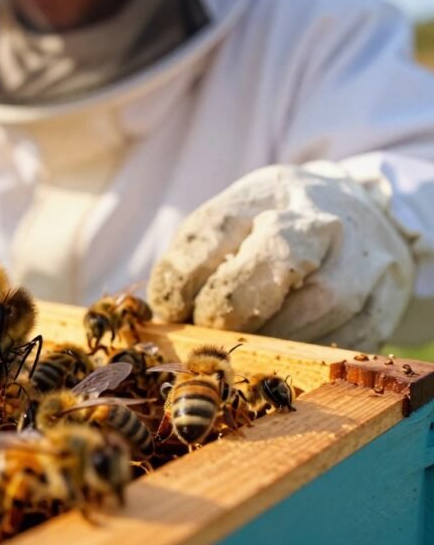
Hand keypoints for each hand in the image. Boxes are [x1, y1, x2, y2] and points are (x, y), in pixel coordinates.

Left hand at [148, 163, 414, 351]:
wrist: (365, 211)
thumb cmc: (276, 222)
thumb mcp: (235, 218)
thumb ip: (196, 259)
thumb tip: (162, 318)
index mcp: (267, 192)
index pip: (216, 230)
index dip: (183, 277)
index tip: (169, 307)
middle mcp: (318, 220)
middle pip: (272, 261)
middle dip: (227, 306)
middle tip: (206, 328)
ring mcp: (358, 260)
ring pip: (313, 307)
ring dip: (266, 337)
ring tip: (241, 344)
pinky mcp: (382, 302)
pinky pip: (344, 338)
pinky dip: (306, 352)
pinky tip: (281, 351)